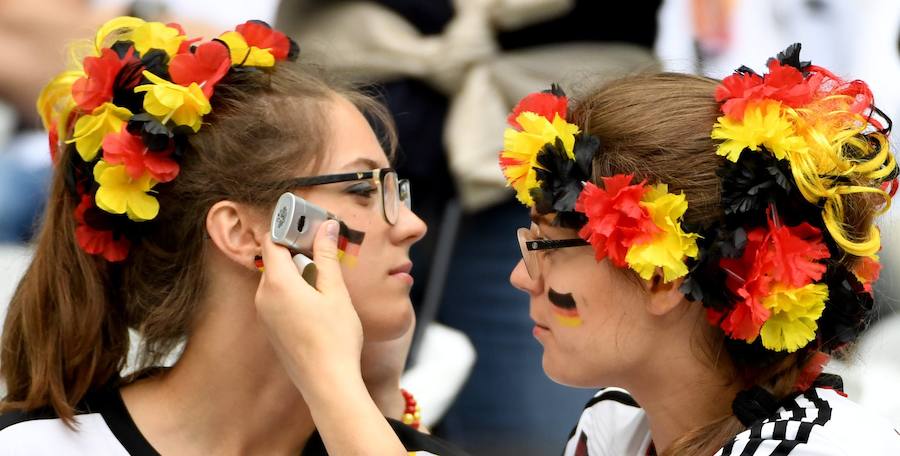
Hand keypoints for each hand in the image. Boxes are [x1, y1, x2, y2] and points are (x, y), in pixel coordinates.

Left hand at [255, 220, 405, 453]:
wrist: (327, 383)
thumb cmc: (334, 339)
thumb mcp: (335, 292)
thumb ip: (327, 256)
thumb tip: (325, 226)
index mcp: (277, 283)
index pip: (271, 240)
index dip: (288, 227)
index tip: (307, 222)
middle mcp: (263, 297)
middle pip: (274, 259)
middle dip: (297, 250)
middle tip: (324, 248)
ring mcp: (265, 315)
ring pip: (278, 280)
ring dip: (298, 272)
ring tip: (326, 280)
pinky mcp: (271, 329)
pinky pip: (279, 299)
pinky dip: (295, 292)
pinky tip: (319, 303)